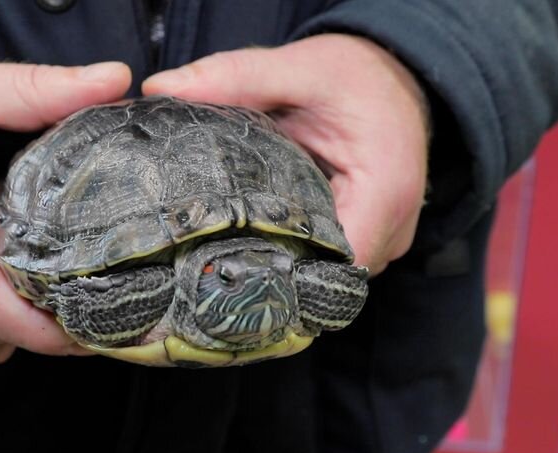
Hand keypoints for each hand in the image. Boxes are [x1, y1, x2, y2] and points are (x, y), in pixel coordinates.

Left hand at [143, 34, 428, 274]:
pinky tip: (260, 237)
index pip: (334, 267)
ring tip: (229, 249)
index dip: (280, 276)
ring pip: (329, 274)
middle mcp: (394, 226)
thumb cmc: (355, 74)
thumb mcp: (297, 68)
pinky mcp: (374, 237)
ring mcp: (388, 237)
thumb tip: (160, 88)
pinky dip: (300, 251)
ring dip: (286, 264)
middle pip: (328, 279)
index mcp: (384, 191)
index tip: (225, 266)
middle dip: (273, 273)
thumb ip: (234, 77)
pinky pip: (332, 260)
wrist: (396, 74)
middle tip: (209, 261)